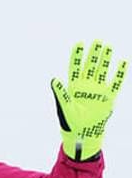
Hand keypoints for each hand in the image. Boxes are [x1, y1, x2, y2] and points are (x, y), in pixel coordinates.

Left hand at [51, 40, 126, 160]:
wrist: (83, 136)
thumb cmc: (70, 124)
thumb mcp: (64, 108)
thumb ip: (60, 94)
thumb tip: (53, 80)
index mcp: (74, 88)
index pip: (75, 68)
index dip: (77, 56)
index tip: (79, 44)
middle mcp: (86, 87)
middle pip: (90, 66)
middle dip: (93, 54)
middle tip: (97, 41)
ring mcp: (98, 91)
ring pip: (102, 71)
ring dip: (105, 60)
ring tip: (108, 47)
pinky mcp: (108, 98)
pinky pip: (116, 82)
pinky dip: (120, 73)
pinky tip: (123, 62)